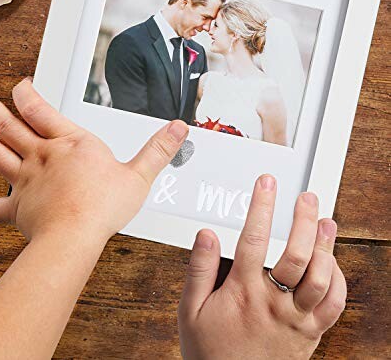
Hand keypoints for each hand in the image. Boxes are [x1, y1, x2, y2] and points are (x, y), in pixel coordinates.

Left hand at [0, 78, 188, 241]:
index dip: (27, 94)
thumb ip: (158, 150)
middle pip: (9, 125)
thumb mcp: (139, 174)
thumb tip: (178, 129)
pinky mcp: (17, 208)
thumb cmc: (102, 206)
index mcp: (69, 144)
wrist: (75, 237)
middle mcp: (41, 156)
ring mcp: (25, 181)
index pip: (40, 110)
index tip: (18, 85)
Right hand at [178, 175, 346, 358]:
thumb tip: (206, 235)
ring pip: (320, 278)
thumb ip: (199, 269)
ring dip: (326, 246)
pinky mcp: (310, 334)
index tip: (266, 184)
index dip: (262, 206)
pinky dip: (338, 281)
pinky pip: (333, 306)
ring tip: (327, 221)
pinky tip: (333, 263)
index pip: (254, 238)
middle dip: (303, 220)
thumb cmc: (209, 351)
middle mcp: (274, 302)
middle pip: (296, 254)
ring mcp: (295, 319)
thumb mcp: (189, 309)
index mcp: (243, 292)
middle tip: (307, 198)